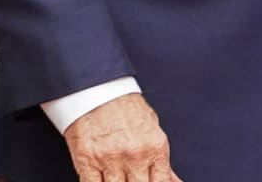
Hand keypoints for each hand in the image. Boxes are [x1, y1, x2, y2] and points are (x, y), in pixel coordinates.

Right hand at [63, 93, 182, 181]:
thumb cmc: (126, 108)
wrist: (99, 89)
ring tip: (120, 177)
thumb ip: (162, 161)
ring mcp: (110, 159)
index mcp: (155, 147)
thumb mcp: (153, 130)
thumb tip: (174, 181)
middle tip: (132, 178)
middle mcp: (135, 155)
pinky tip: (103, 180)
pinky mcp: (87, 160)